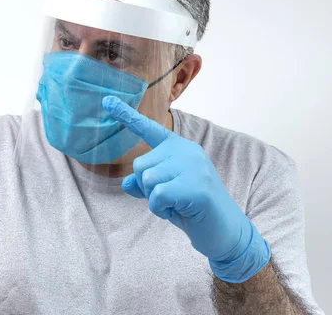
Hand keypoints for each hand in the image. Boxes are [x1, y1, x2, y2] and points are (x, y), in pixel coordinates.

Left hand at [103, 96, 269, 282]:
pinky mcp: (196, 186)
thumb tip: (126, 182)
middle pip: (140, 164)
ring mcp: (193, 166)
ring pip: (146, 179)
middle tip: (171, 197)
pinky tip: (180, 210)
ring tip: (177, 203)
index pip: (149, 128)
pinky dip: (160, 209)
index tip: (107, 100)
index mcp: (179, 147)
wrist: (224, 231)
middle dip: (147, 187)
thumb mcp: (164, 193)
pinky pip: (157, 195)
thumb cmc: (192, 209)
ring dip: (154, 199)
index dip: (126, 115)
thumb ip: (145, 183)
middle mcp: (186, 150)